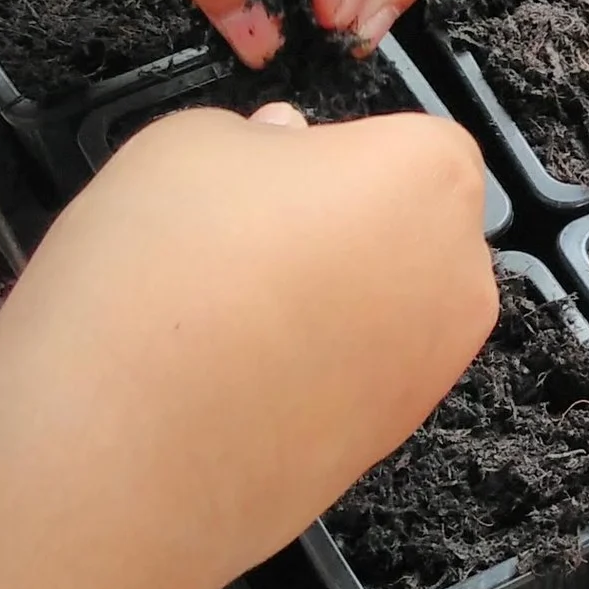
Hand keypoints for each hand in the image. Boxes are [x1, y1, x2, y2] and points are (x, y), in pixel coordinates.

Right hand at [0, 102, 496, 588]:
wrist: (128, 452)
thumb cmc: (161, 276)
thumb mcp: (186, 143)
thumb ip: (258, 136)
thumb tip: (285, 146)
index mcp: (429, 174)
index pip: (409, 143)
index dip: (334, 154)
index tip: (267, 175)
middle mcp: (461, 270)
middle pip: (410, 225)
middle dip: (341, 225)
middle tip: (239, 242)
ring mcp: (439, 363)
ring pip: (390, 302)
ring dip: (330, 298)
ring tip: (228, 312)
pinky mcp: (398, 436)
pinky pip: (365, 370)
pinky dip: (319, 365)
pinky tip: (238, 372)